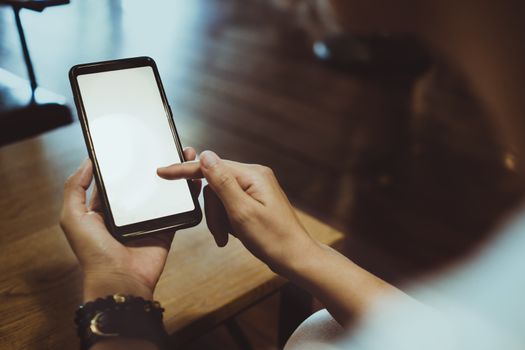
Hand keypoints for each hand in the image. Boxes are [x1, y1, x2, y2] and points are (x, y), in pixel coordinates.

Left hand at [60, 148, 200, 301]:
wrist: (122, 281)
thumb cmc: (94, 252)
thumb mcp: (73, 217)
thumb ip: (75, 188)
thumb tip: (88, 160)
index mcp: (104, 208)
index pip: (115, 179)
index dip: (125, 162)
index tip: (135, 143)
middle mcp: (127, 213)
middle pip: (142, 183)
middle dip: (153, 164)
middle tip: (165, 144)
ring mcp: (148, 220)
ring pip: (162, 192)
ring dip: (173, 175)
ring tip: (184, 155)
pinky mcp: (166, 228)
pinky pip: (178, 208)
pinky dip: (186, 195)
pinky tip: (193, 180)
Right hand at [157, 150, 318, 273]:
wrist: (295, 257)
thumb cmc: (273, 238)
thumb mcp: (242, 212)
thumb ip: (222, 182)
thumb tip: (206, 155)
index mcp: (253, 175)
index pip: (211, 166)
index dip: (185, 170)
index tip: (163, 172)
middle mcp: (254, 177)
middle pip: (214, 185)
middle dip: (212, 211)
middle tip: (219, 233)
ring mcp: (255, 188)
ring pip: (219, 198)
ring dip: (218, 220)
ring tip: (227, 237)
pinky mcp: (254, 200)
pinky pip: (229, 205)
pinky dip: (226, 221)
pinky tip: (233, 235)